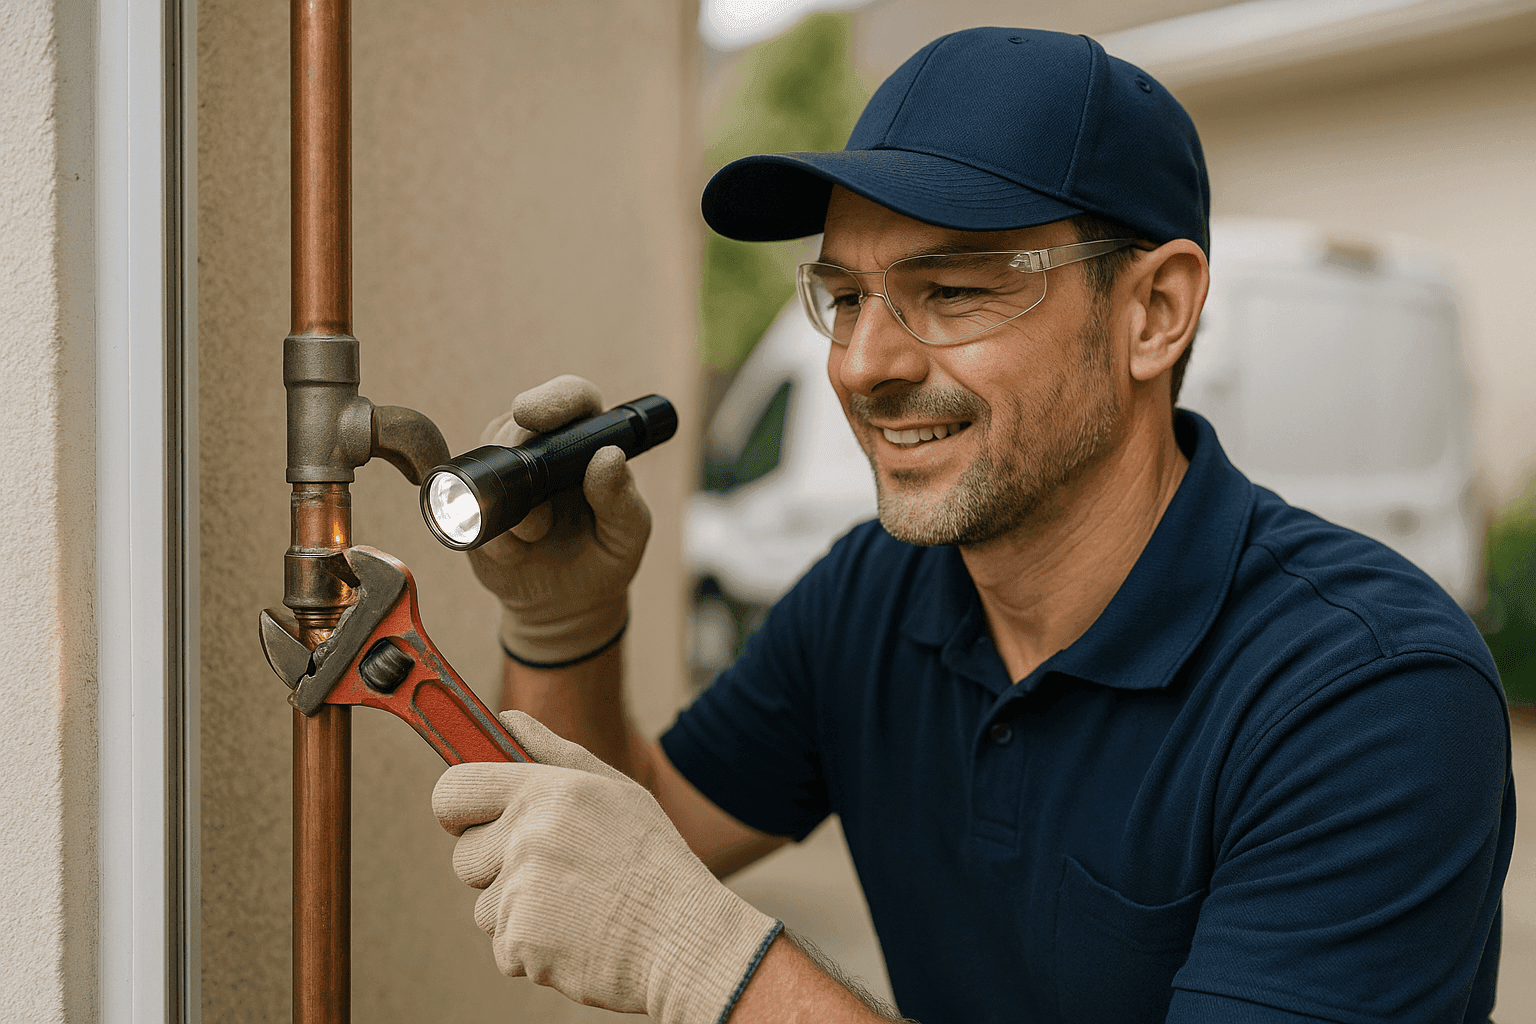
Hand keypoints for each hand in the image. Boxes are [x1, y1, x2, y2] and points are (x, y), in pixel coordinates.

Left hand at [433, 712, 781, 1021]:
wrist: (684, 937)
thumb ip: (552, 751)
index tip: (467, 819)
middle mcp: (529, 836)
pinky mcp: (522, 943)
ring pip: (485, 906)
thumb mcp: (614, 790)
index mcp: (548, 790)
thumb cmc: (651, 859)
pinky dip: (534, 948)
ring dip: (519, 911)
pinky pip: (505, 946)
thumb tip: (503, 718)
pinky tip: (577, 934)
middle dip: (494, 867)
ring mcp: (522, 892)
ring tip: (576, 905)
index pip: (453, 789)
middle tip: (550, 871)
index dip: (456, 808)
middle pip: (464, 857)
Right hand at [469, 375, 650, 664]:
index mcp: (587, 442)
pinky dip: (488, 530)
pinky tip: (513, 554)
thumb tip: (609, 455)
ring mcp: (505, 472)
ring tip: (534, 537)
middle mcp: (543, 448)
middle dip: (519, 454)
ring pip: (487, 453)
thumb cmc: (605, 557)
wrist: (567, 605)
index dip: (553, 398)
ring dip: (507, 499)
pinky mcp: (475, 503)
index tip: (533, 416)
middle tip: (541, 516)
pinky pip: (463, 500)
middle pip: (517, 421)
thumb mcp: (627, 534)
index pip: (573, 398)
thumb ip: (622, 498)